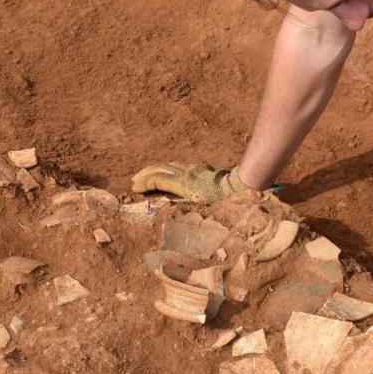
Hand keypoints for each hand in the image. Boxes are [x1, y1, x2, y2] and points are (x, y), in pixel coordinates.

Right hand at [130, 161, 250, 203]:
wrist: (239, 187)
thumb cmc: (220, 202)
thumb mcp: (198, 208)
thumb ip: (178, 204)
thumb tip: (161, 203)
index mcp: (183, 183)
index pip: (157, 180)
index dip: (144, 184)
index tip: (134, 189)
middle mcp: (186, 172)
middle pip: (159, 169)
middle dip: (145, 174)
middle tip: (133, 180)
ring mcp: (193, 168)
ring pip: (168, 165)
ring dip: (154, 170)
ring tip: (144, 175)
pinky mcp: (200, 168)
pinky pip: (178, 166)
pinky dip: (167, 169)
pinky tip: (165, 172)